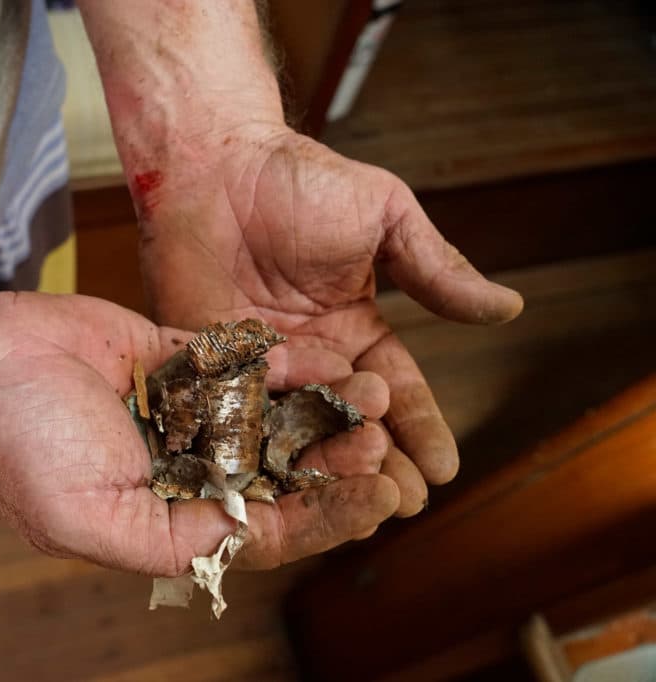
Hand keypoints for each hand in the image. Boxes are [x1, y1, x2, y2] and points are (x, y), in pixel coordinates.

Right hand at [0, 292, 400, 573]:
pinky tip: (331, 359)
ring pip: (271, 415)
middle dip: (334, 461)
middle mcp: (187, 466)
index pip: (263, 528)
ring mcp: (187, 411)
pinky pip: (244, 363)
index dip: (323, 517)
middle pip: (279, 471)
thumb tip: (245, 538)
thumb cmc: (21, 446)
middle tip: (379, 442)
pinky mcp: (181, 360)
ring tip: (374, 393)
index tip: (374, 500)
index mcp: (170, 516)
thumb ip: (168, 538)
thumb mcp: (87, 520)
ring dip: (323, 408)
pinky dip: (287, 362)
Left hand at [137, 124, 523, 517]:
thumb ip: (434, 268)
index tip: (445, 467)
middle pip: (348, 422)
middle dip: (379, 461)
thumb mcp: (382, 218)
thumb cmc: (299, 180)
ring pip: (295, 430)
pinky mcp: (206, 366)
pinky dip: (256, 448)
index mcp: (354, 328)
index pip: (396, 388)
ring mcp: (256, 366)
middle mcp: (308, 357)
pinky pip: (235, 412)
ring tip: (352, 507)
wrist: (215, 161)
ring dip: (324, 468)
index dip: (421, 425)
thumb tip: (510, 309)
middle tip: (404, 505)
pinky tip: (277, 482)